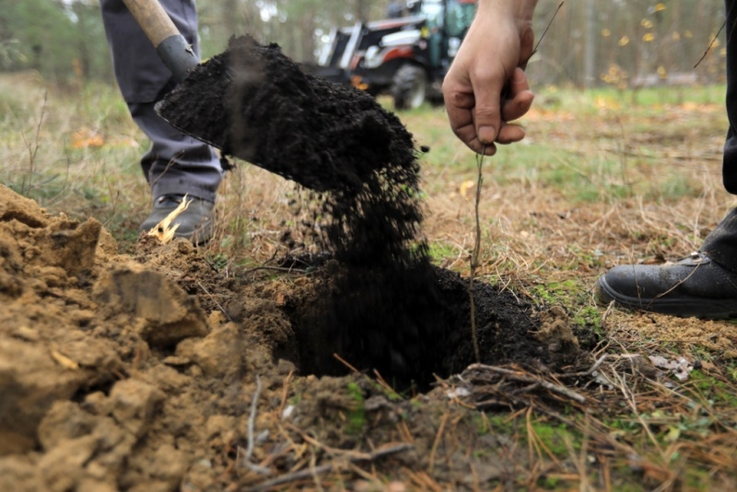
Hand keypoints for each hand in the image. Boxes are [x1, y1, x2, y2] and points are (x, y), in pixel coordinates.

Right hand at [443, 10, 535, 154]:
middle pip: (486, 125)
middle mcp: (470, 95)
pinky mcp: (505, 84)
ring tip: (525, 90)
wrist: (511, 17)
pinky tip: (520, 74)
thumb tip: (485, 139)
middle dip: (504, 127)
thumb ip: (486, 111)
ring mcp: (488, 90)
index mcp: (456, 94)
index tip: (493, 151)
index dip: (476, 142)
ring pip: (504, 114)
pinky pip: (514, 100)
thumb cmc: (492, 43)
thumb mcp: (487, 79)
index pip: (462, 128)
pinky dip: (521, 91)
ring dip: (517, 104)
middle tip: (521, 134)